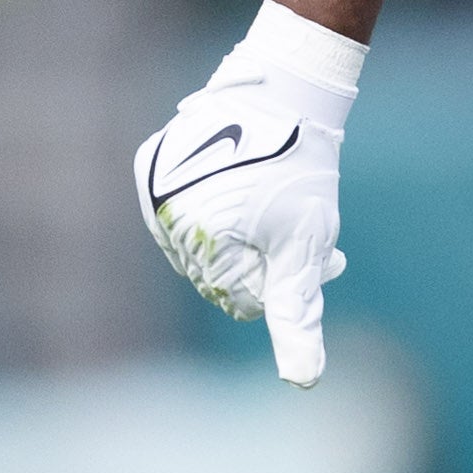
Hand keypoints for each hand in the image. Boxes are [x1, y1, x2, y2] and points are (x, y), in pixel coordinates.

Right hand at [134, 1, 361, 384]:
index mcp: (200, 245)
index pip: (240, 299)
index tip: (321, 255)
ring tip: (273, 206)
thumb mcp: (305, 251)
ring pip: (199, 242)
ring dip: (237, 234)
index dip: (283, 281)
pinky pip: (180, 208)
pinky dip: (210, 205)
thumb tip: (302, 381)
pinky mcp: (150, 165)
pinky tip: (240, 184)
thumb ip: (296, 317)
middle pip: (217, 271)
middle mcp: (163, 221)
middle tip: (301, 229)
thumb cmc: (301, 174)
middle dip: (263, 260)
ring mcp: (152, 190)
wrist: (283, 91)